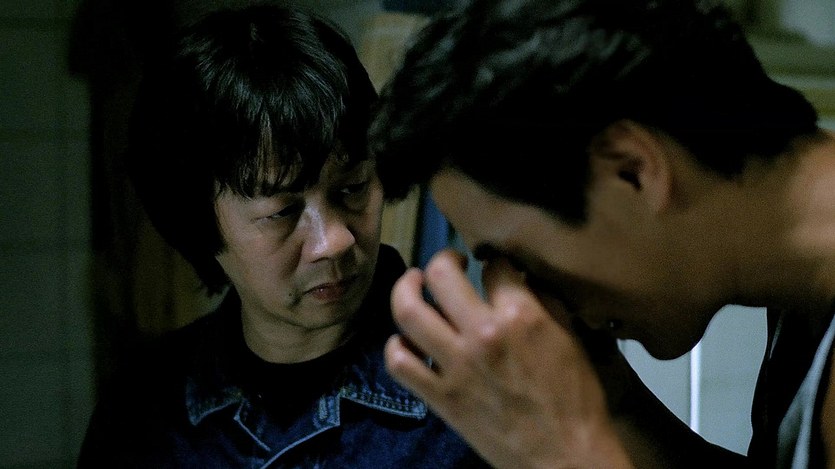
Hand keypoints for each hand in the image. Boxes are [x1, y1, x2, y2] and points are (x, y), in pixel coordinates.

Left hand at [384, 249, 631, 467]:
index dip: (494, 262)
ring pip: (408, 312)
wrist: (564, 457)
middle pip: (442, 275)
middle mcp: (482, 334)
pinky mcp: (439, 396)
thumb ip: (545, 302)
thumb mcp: (571, 339)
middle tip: (450, 263)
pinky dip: (395, 345)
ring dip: (405, 288)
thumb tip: (521, 277)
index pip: (495, 267)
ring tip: (414, 283)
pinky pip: (399, 363)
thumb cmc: (575, 399)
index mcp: (520, 316)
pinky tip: (405, 338)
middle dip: (444, 259)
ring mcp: (455, 366)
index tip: (494, 267)